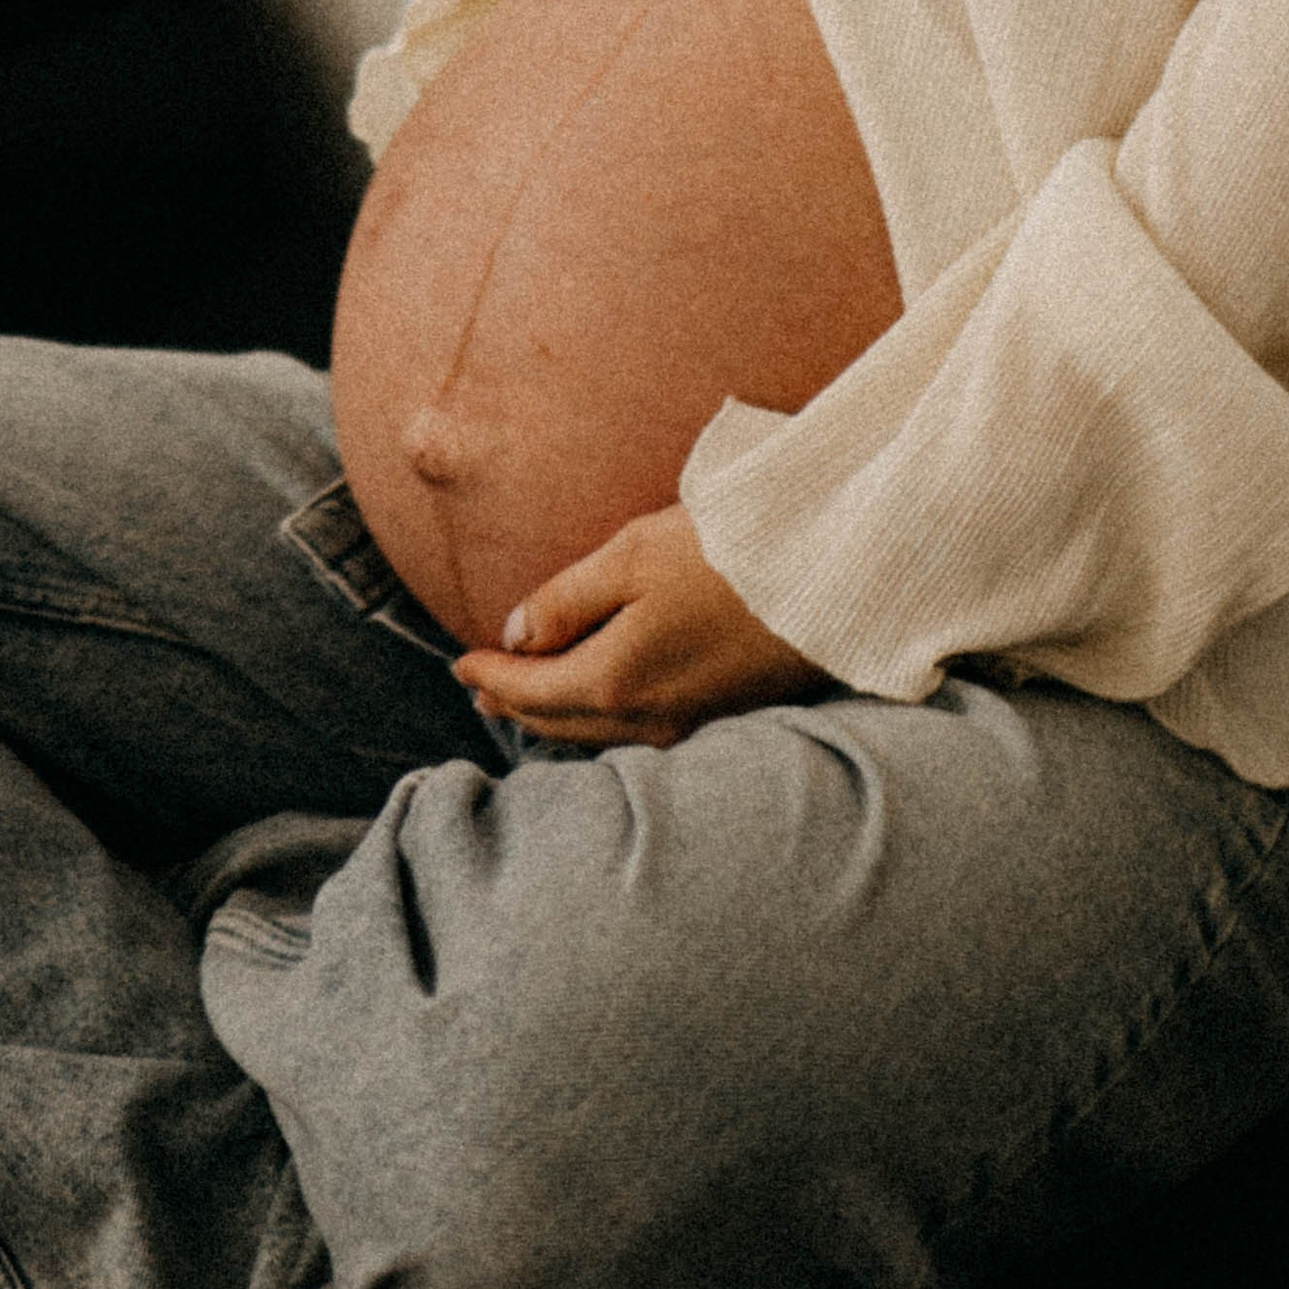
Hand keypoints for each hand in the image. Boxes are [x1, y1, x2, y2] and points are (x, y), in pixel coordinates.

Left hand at [451, 505, 829, 746]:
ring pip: (598, 733)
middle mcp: (646, 718)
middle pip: (559, 721)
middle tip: (480, 685)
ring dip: (554, 715)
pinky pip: (636, 732)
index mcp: (614, 679)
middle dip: (514, 703)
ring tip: (526, 696)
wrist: (831, 579)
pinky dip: (598, 719)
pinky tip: (598, 701)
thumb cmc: (729, 555)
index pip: (529, 687)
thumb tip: (516, 632)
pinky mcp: (721, 715)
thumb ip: (567, 598)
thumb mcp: (634, 555)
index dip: (489, 674)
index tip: (457, 662)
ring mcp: (687, 723)